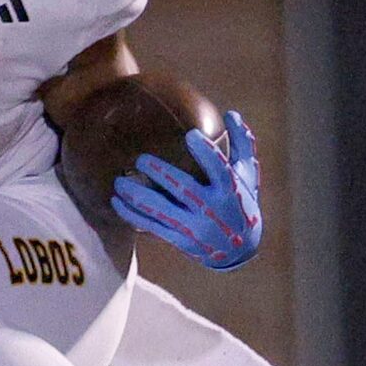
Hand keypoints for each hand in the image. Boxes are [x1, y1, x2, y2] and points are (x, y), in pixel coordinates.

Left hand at [113, 110, 262, 271]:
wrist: (239, 251)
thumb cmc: (242, 204)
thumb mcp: (248, 176)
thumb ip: (242, 144)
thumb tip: (231, 114)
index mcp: (231, 191)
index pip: (220, 170)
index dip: (206, 153)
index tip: (190, 135)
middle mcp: (213, 210)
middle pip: (184, 189)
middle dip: (161, 174)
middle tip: (141, 159)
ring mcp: (195, 227)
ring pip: (163, 210)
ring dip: (138, 197)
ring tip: (119, 183)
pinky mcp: (181, 239)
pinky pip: (153, 226)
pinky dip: (133, 215)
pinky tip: (117, 202)